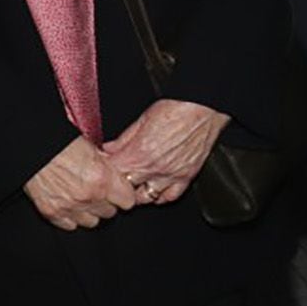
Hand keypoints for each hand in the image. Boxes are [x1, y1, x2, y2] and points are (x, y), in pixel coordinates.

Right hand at [24, 135, 136, 229]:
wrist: (34, 148)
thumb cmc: (62, 143)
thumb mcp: (94, 149)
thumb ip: (108, 167)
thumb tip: (117, 174)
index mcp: (103, 178)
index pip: (128, 201)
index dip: (124, 195)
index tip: (121, 191)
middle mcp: (89, 196)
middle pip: (110, 213)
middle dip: (107, 203)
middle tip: (100, 192)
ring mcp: (70, 207)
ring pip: (91, 222)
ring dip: (90, 212)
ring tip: (84, 198)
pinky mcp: (52, 213)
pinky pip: (70, 225)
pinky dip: (71, 217)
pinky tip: (69, 204)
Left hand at [102, 99, 230, 205]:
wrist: (204, 107)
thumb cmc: (176, 107)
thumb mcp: (142, 119)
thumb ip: (124, 138)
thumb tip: (109, 148)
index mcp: (137, 153)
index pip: (111, 173)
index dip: (104, 172)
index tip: (103, 169)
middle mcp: (152, 168)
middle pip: (124, 189)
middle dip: (117, 185)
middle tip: (115, 180)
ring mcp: (170, 175)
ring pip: (145, 198)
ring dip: (137, 193)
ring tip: (134, 185)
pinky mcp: (186, 176)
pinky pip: (170, 197)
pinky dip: (161, 196)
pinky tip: (156, 189)